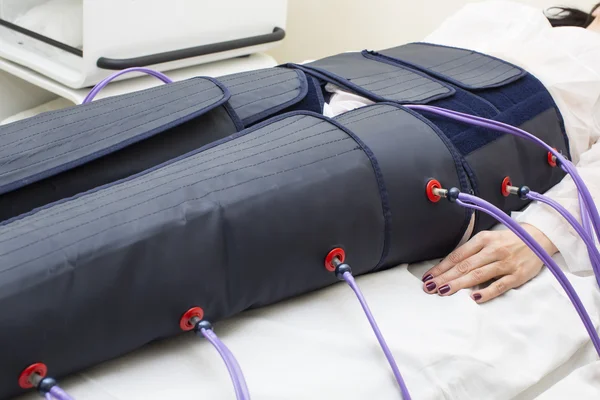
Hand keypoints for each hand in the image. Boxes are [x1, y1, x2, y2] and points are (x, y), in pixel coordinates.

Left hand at [421, 223, 557, 302]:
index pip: (457, 255)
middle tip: (429, 287)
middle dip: (444, 277)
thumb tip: (448, 266)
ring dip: (459, 284)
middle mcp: (493, 250)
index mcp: (483, 239)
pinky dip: (487, 291)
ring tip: (444, 291)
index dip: (441, 267)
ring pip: (478, 275)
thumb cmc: (509, 240)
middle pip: (464, 266)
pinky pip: (500, 285)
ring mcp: (506, 263)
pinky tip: (474, 297)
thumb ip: (471, 251)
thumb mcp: (488, 239)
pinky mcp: (518, 275)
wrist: (540, 238)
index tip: (428, 277)